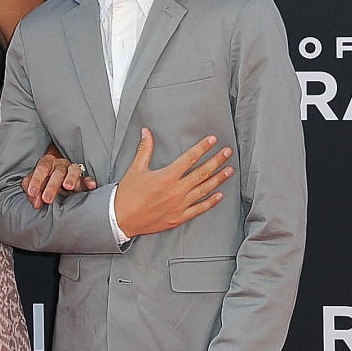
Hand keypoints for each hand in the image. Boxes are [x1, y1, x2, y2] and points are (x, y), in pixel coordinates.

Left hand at [21, 150, 97, 207]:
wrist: (57, 174)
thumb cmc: (44, 180)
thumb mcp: (34, 183)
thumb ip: (32, 192)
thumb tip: (36, 203)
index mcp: (47, 162)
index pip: (41, 168)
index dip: (36, 180)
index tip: (32, 193)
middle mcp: (60, 164)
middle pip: (57, 172)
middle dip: (51, 186)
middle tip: (47, 199)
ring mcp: (72, 170)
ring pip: (73, 171)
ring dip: (70, 179)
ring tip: (67, 187)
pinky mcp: (82, 178)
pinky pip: (86, 178)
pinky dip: (89, 181)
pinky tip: (91, 185)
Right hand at [113, 129, 232, 238]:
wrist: (121, 218)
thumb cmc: (127, 193)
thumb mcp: (135, 169)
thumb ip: (144, 149)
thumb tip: (146, 132)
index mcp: (166, 176)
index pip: (190, 158)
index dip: (202, 148)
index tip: (212, 140)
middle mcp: (176, 190)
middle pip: (202, 172)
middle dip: (217, 161)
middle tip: (228, 152)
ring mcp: (180, 204)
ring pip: (204, 189)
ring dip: (218, 179)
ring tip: (230, 170)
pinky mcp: (179, 217)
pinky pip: (200, 208)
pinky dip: (211, 202)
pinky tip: (220, 195)